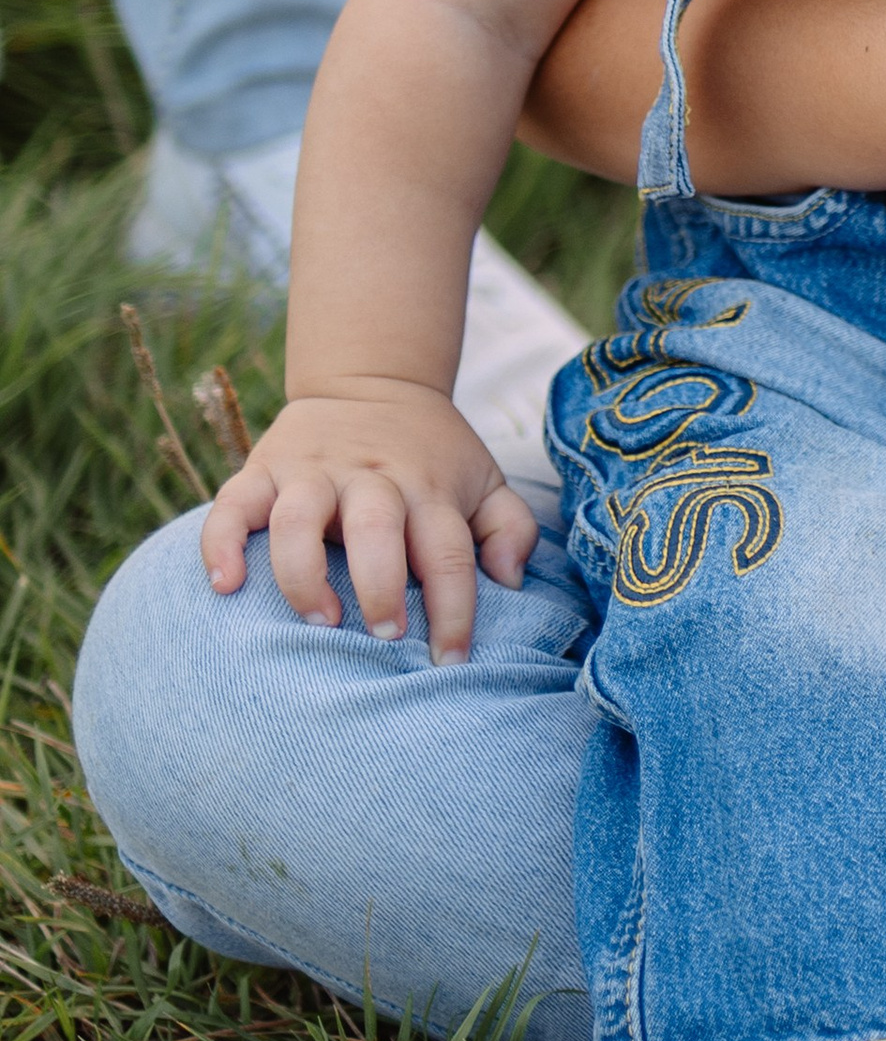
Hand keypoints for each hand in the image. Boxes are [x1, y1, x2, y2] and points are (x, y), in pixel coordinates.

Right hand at [201, 382, 535, 663]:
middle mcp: (371, 479)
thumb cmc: (433, 454)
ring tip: (320, 620)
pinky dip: (220, 544)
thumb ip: (509, 528)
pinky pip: (232, 505)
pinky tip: (225, 586)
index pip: (448, 553)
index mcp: (427, 489)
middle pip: (375, 530)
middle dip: (380, 587)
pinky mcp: (263, 469)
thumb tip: (510, 582)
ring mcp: (312, 473)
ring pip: (298, 519)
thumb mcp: (484, 478)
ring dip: (304, 574)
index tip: (451, 660)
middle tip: (386, 635)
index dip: (454, 611)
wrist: (373, 381)